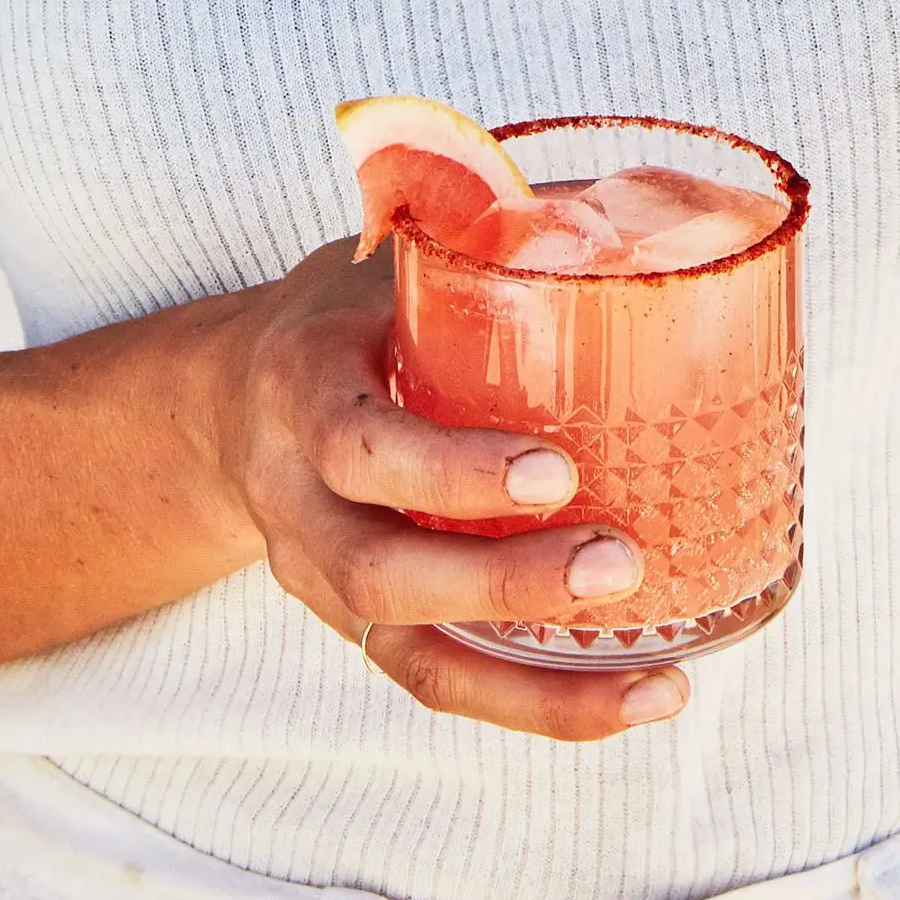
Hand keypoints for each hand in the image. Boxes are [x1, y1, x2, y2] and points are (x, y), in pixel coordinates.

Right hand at [214, 237, 689, 740]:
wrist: (237, 403)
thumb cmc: (343, 323)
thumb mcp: (385, 262)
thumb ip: (485, 234)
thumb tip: (643, 193)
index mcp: (302, 393)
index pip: (358, 444)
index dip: (447, 469)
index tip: (554, 468)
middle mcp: (299, 503)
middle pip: (381, 574)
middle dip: (502, 582)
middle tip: (622, 563)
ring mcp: (326, 580)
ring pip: (416, 659)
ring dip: (539, 689)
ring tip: (662, 685)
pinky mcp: (367, 627)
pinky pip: (443, 683)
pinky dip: (539, 706)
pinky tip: (636, 699)